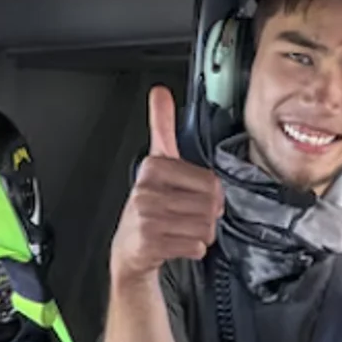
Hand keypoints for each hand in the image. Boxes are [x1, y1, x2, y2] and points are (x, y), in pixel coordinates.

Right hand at [109, 86, 223, 283]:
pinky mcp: (150, 242)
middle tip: (189, 217)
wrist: (130, 248)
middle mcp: (147, 190)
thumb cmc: (149, 206)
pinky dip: (193, 249)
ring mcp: (147, 217)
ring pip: (204, 227)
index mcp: (154, 167)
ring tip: (182, 230)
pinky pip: (195, 246)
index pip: (209, 181)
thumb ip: (162, 127)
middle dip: (207, 217)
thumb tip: (159, 92)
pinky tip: (177, 243)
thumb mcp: (157, 163)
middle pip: (209, 205)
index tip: (196, 197)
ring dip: (201, 234)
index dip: (212, 194)